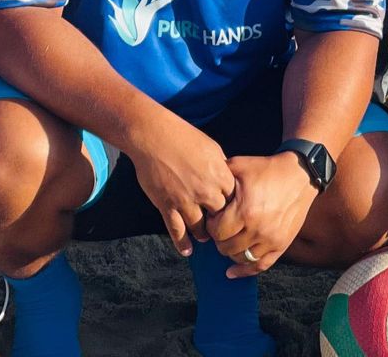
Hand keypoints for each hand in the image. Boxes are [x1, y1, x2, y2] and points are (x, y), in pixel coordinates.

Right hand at [123, 108, 236, 256]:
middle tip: (220, 229)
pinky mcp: (167, 206)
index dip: (234, 207)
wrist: (152, 135)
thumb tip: (226, 179)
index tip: (233, 212)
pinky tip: (186, 251)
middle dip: (221, 224)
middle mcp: (206, 191)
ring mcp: (186, 200)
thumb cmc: (182, 136)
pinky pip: (177, 231)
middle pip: (220, 217)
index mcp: (219, 174)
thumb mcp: (211, 147)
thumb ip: (221, 167)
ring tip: (204, 237)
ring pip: (200, 228)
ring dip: (203, 234)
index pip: (235, 200)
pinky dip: (182, 243)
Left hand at [206, 153, 317, 276]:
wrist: (299, 175)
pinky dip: (244, 271)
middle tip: (222, 227)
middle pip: (226, 248)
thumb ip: (219, 176)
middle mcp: (257, 229)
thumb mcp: (240, 166)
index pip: (217, 232)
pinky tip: (231, 272)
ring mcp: (270, 240)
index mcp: (245, 211)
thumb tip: (202, 186)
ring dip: (231, 251)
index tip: (215, 217)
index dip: (212, 225)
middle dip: (219, 239)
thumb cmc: (267, 169)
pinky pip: (260, 266)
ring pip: (240, 258)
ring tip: (230, 239)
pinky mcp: (281, 245)